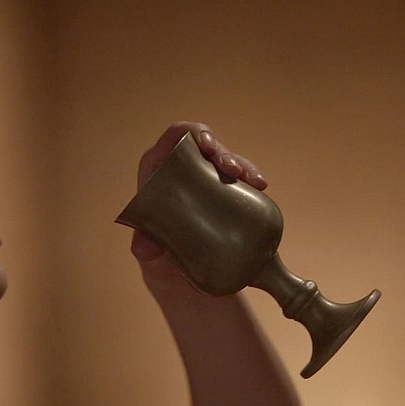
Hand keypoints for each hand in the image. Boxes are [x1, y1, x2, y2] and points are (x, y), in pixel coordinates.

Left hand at [131, 122, 267, 298]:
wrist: (177, 272)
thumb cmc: (157, 253)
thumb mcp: (149, 251)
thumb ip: (144, 247)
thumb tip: (143, 249)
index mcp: (157, 167)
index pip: (175, 136)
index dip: (194, 133)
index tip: (209, 146)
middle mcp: (182, 166)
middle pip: (207, 147)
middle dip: (224, 153)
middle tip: (235, 171)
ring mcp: (205, 177)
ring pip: (227, 161)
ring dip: (243, 166)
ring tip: (256, 182)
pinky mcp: (223, 191)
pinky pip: (239, 179)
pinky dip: (251, 180)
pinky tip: (260, 187)